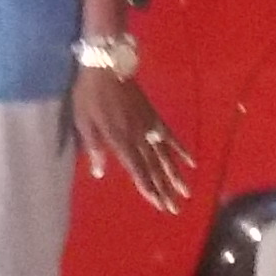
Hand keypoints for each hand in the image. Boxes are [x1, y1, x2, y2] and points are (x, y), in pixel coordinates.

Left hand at [70, 66, 191, 213]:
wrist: (107, 66)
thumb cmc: (89, 94)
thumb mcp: (84, 121)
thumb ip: (93, 147)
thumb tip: (99, 172)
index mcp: (119, 140)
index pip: (137, 170)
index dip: (148, 189)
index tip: (159, 204)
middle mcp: (138, 137)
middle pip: (153, 168)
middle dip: (164, 190)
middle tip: (174, 208)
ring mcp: (148, 127)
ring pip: (165, 156)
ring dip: (175, 175)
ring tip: (186, 193)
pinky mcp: (154, 116)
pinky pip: (169, 136)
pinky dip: (180, 149)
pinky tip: (191, 162)